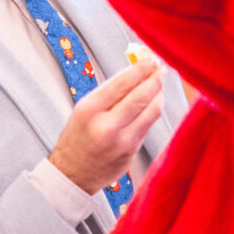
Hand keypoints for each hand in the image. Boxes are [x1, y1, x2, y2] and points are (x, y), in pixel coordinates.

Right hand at [49, 57, 162, 193]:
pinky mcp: (132, 152)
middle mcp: (106, 125)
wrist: (72, 175)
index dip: (141, 68)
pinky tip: (153, 104)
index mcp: (89, 109)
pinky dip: (153, 111)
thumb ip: (110, 92)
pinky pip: (148, 125)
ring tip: (158, 86)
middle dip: (155, 78)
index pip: (122, 83)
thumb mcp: (84, 110)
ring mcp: (122, 141)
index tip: (151, 59)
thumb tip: (138, 70)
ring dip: (159, 94)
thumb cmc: (77, 138)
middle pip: (142, 95)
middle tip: (161, 69)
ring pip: (152, 111)